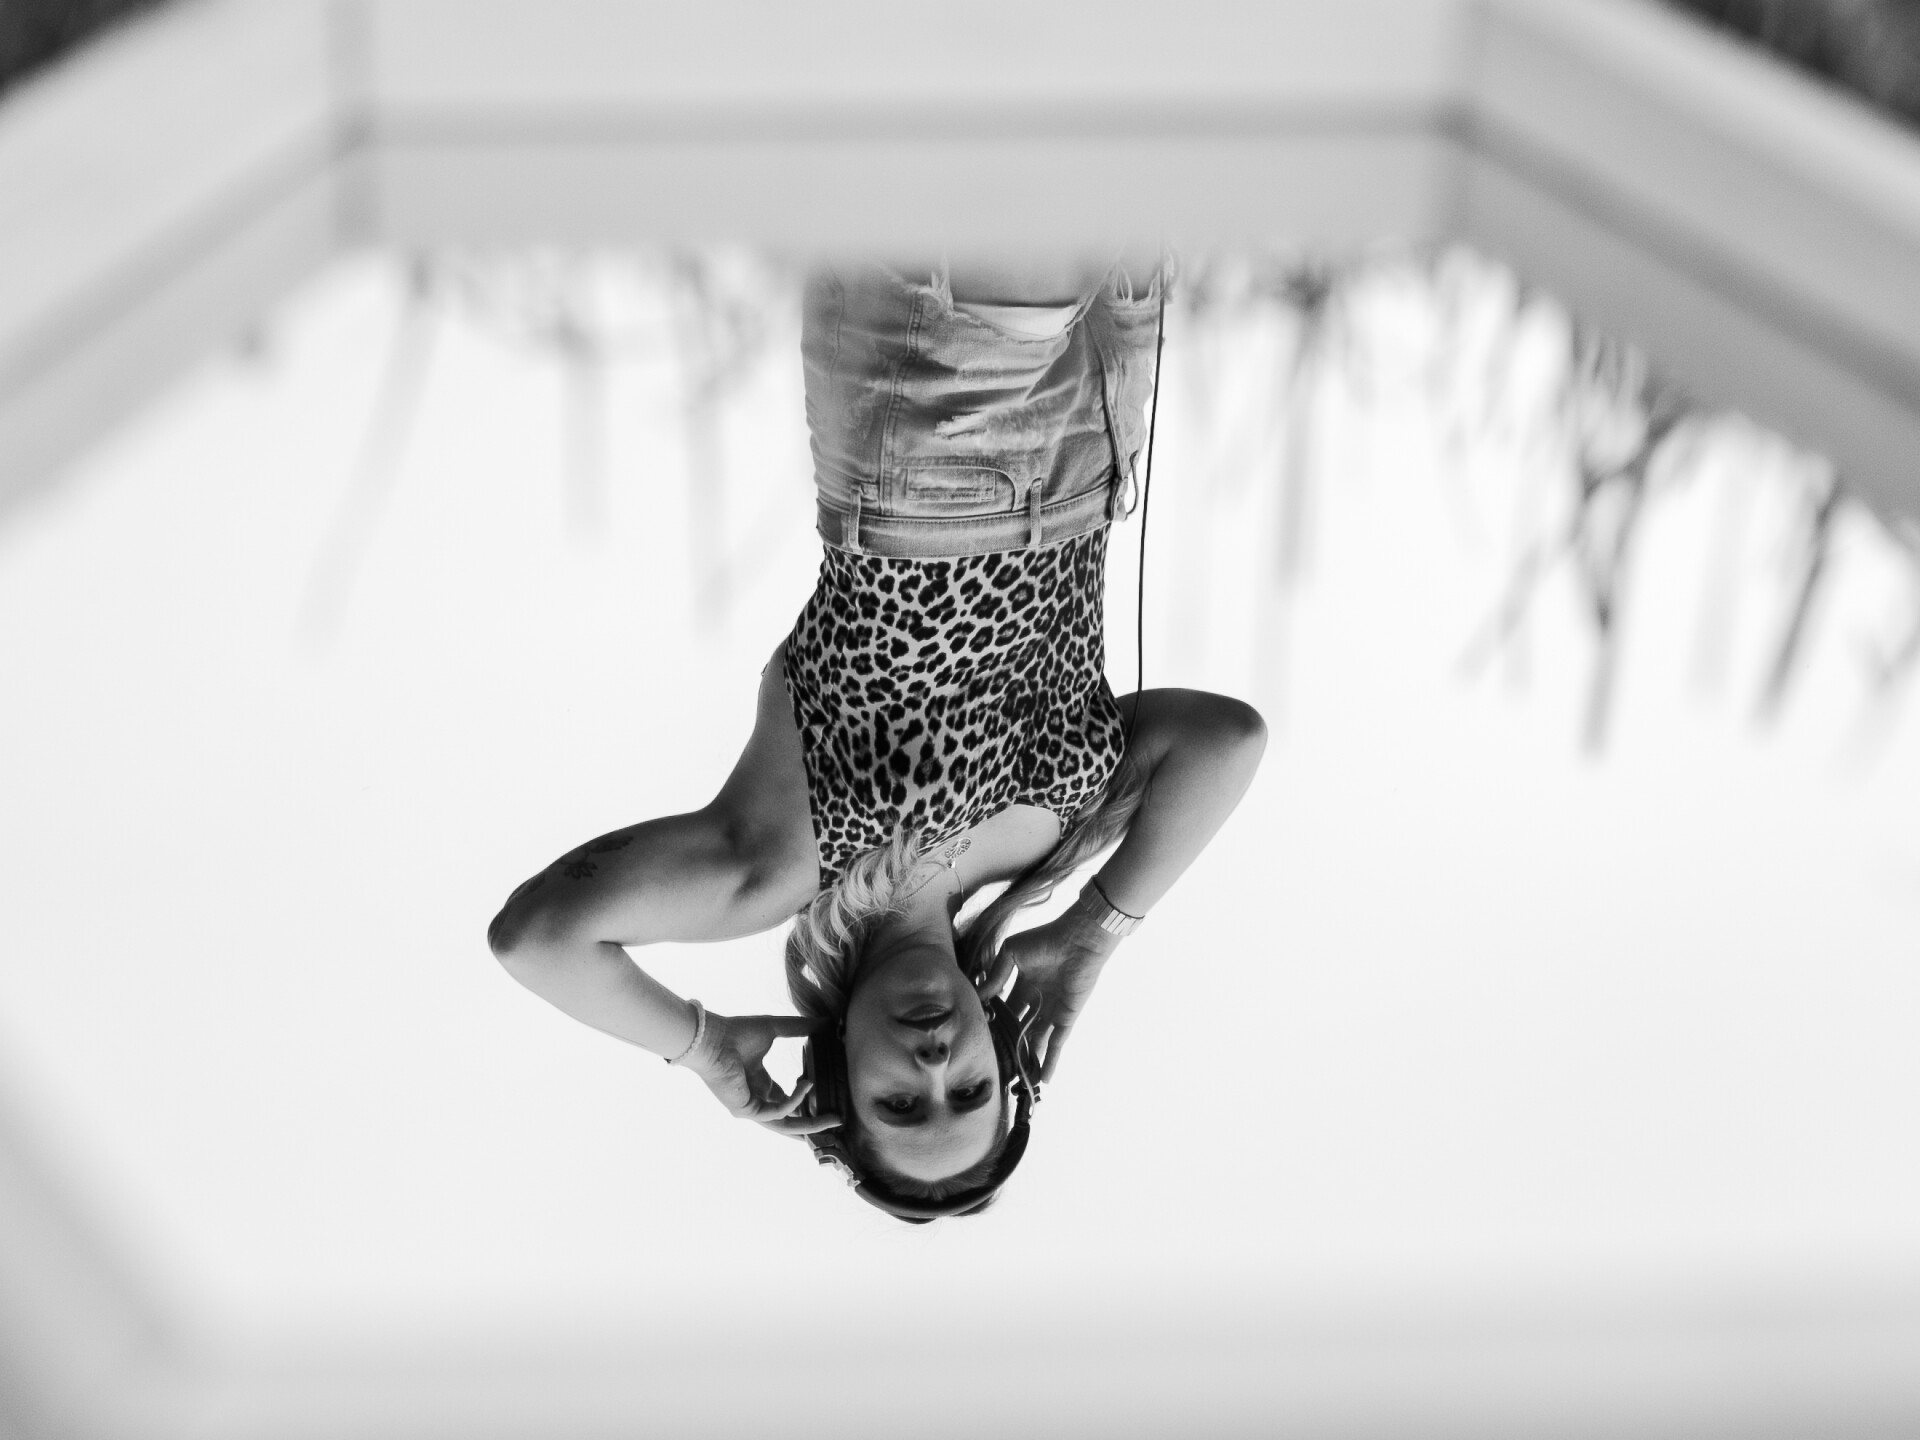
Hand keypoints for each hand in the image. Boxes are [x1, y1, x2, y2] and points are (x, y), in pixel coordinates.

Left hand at [680, 1011, 841, 1137]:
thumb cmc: (736, 1032)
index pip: (786, 1101)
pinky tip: (807, 1084)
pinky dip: (795, 1100)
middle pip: (789, 1120)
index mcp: (760, 1083)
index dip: (807, 1103)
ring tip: (834, 1119)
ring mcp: (751, 1108)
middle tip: (838, 1122)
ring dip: (811, 1124)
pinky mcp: (747, 1110)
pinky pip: (778, 1111)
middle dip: (814, 1123)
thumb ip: (801, 1028)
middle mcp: (756, 1099)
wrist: (712, 1037)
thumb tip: (827, 1021)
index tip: (828, 1100)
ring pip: (786, 1125)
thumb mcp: (776, 1029)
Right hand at [976, 897, 1122, 1081]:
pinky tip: (1043, 1079)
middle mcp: (1037, 1002)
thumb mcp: (1011, 953)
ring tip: (1015, 1080)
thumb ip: (996, 974)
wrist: (1077, 939)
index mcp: (1024, 986)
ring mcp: (1052, 1011)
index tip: (980, 1037)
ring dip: (1028, 1059)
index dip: (994, 1022)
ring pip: (1037, 1041)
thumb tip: (981, 996)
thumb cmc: (1045, 940)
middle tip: (995, 1066)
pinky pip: (1058, 1043)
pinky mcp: (1066, 1017)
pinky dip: (1051, 1060)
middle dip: (1009, 1046)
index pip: (1006, 1010)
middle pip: (1020, 1030)